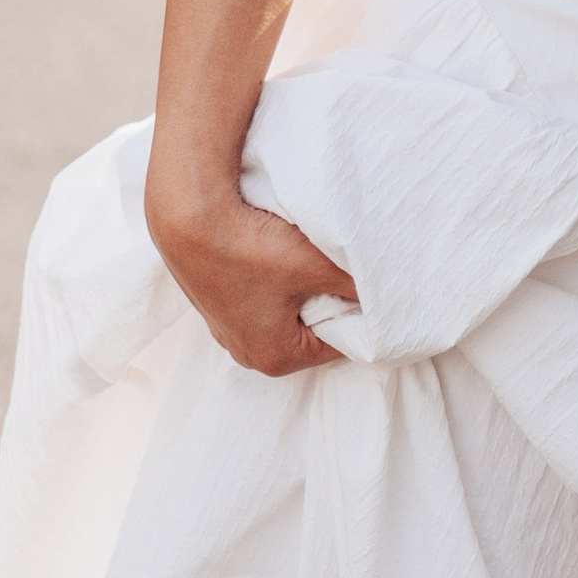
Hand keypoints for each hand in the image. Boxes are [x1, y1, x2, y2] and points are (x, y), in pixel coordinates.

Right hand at [148, 164, 359, 376]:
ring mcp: (226, 331)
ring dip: (300, 291)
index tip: (368, 286)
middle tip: (339, 270)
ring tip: (306, 260)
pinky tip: (276, 255)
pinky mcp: (215, 305)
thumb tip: (387, 296)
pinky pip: (261, 302)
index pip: (339, 344)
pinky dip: (275, 283)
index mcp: (276, 359)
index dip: (358, 314)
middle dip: (329, 303)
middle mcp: (247, 354)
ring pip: (285, 315)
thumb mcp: (318, 267)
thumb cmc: (253, 248)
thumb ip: (358, 287)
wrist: (189, 218)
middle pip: (310, 332)